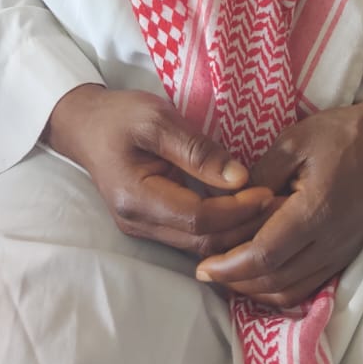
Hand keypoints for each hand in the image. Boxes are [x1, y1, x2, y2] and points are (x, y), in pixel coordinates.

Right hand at [45, 83, 272, 257]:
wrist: (84, 125)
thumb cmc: (119, 116)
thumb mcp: (157, 119)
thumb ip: (197, 150)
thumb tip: (239, 178)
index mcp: (136, 198)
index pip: (198, 220)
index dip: (237, 211)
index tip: (267, 191)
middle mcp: (138, 223)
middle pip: (202, 243)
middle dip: (244, 228)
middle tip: (279, 206)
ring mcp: (143, 229)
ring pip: (200, 247)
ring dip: (236, 233)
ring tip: (269, 211)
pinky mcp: (151, 225)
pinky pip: (192, 238)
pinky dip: (222, 229)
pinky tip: (244, 212)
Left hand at [196, 46, 362, 309]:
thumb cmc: (344, 133)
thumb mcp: (295, 141)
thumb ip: (260, 175)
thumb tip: (230, 204)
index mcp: (316, 210)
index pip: (265, 254)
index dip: (230, 266)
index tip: (203, 265)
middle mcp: (332, 240)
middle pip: (276, 280)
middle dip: (236, 282)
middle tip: (206, 271)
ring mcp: (343, 251)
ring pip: (292, 290)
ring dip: (256, 290)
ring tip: (228, 275)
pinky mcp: (347, 253)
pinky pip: (309, 285)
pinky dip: (280, 288)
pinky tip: (260, 275)